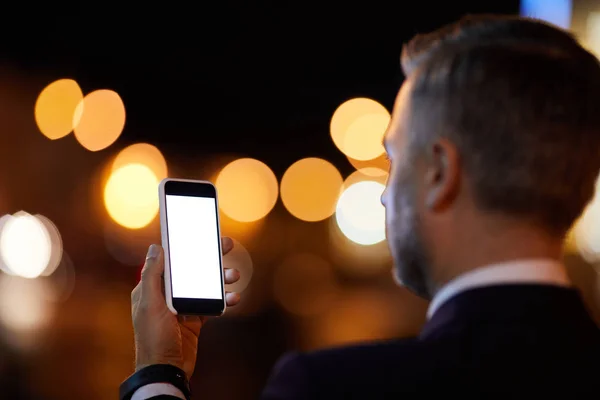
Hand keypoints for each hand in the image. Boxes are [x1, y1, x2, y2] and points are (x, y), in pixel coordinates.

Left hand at [131, 237, 240, 377]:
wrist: (165, 370)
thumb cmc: (153, 339)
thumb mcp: (150, 304)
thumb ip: (152, 276)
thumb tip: (155, 248)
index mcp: (152, 288)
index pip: (171, 260)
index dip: (186, 247)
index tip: (201, 233)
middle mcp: (167, 295)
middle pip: (191, 269)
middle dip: (209, 258)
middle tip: (227, 245)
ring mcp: (182, 308)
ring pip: (205, 285)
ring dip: (220, 278)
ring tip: (234, 275)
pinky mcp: (195, 320)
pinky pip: (212, 304)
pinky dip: (224, 299)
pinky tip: (235, 297)